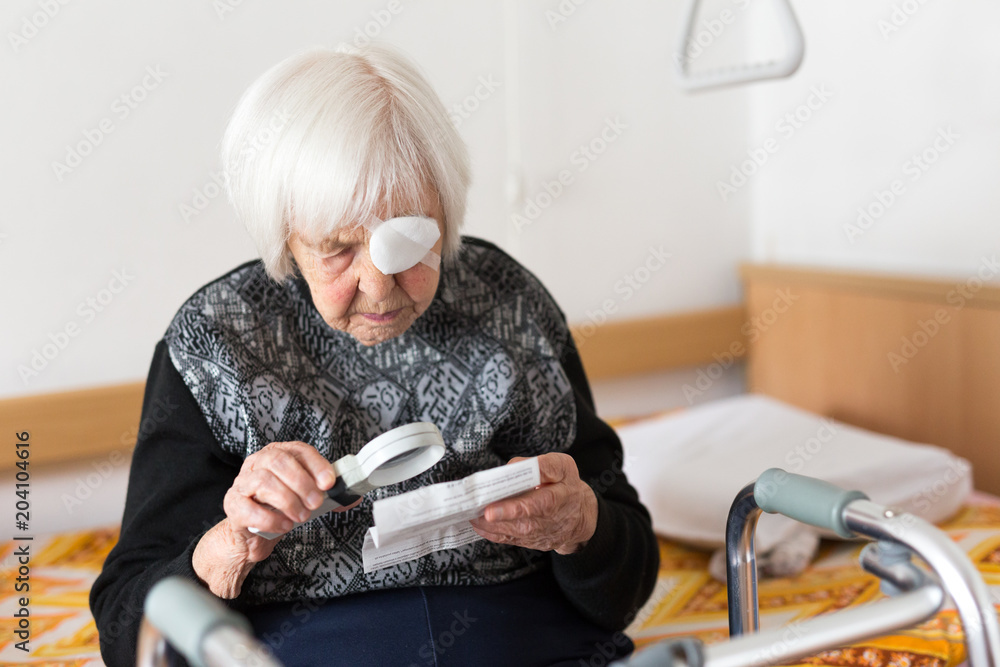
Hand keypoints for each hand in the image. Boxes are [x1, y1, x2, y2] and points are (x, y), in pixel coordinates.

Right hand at [193, 441, 359, 597]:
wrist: (252, 534)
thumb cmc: (279, 508)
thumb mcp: (304, 497)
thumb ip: (327, 495)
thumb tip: (351, 497)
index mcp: (278, 454)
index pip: (299, 450)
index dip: (316, 465)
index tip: (329, 482)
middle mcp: (258, 464)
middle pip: (278, 462)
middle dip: (302, 482)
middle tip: (315, 502)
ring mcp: (242, 483)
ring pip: (264, 481)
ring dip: (288, 500)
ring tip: (301, 516)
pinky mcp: (233, 506)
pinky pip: (249, 508)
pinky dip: (270, 519)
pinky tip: (284, 525)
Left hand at [470, 453, 597, 554]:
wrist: (580, 516)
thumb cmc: (567, 485)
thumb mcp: (562, 466)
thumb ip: (539, 465)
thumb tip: (509, 470)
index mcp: (559, 496)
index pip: (537, 504)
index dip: (514, 508)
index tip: (491, 510)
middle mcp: (550, 519)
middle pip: (522, 522)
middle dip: (496, 519)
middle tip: (474, 512)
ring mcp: (541, 533)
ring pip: (514, 533)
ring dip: (490, 526)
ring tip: (471, 515)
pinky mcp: (532, 542)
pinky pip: (511, 540)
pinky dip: (493, 533)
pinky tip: (479, 524)